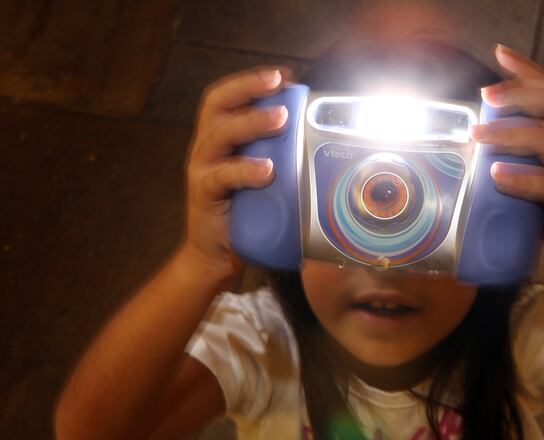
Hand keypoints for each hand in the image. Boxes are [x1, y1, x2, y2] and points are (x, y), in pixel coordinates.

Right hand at [181, 67, 291, 278]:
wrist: (216, 253)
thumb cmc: (245, 210)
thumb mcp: (263, 177)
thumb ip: (279, 156)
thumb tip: (322, 141)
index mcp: (220, 138)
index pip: (226, 99)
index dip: (250, 82)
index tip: (283, 75)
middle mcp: (206, 148)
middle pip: (218, 106)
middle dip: (249, 89)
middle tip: (280, 86)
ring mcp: (202, 170)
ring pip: (219, 135)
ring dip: (251, 123)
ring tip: (280, 119)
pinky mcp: (204, 195)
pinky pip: (220, 177)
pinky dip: (244, 170)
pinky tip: (266, 170)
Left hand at [471, 45, 543, 277]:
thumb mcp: (536, 181)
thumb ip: (513, 164)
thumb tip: (469, 159)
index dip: (528, 71)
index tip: (502, 53)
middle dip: (518, 93)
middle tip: (485, 94)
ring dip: (508, 134)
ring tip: (478, 136)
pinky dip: (521, 179)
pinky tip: (497, 176)